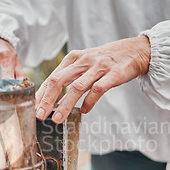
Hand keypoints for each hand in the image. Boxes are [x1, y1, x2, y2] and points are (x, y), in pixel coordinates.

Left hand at [35, 36, 150, 122]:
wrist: (136, 50)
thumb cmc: (106, 60)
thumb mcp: (85, 63)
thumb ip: (70, 78)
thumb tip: (53, 100)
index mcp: (74, 58)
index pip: (52, 77)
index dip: (41, 93)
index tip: (33, 108)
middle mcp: (84, 61)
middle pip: (59, 80)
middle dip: (47, 99)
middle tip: (40, 115)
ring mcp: (98, 67)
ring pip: (77, 87)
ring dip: (65, 104)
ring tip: (57, 119)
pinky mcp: (113, 74)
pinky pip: (98, 89)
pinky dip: (89, 101)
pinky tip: (84, 111)